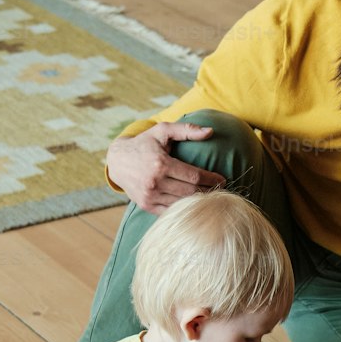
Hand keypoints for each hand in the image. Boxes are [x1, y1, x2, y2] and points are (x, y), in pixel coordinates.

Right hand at [106, 122, 225, 212]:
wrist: (117, 161)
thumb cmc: (144, 143)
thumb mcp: (162, 131)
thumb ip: (186, 130)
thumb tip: (210, 132)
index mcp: (161, 164)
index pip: (194, 176)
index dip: (212, 179)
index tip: (223, 179)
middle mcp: (155, 182)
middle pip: (191, 192)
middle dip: (209, 192)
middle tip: (220, 190)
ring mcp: (150, 196)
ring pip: (182, 204)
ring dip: (199, 202)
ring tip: (211, 198)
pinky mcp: (147, 205)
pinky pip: (171, 211)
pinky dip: (184, 209)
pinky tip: (195, 205)